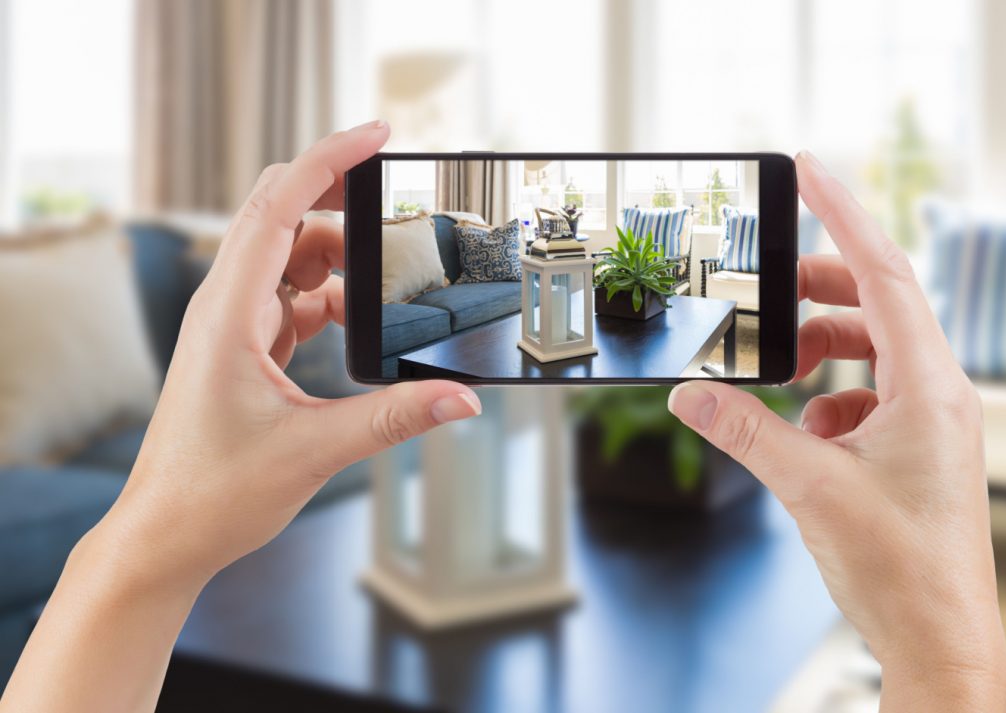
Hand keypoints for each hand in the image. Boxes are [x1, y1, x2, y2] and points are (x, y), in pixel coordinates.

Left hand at [102, 123, 480, 586]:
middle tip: (396, 202)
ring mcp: (232, 325)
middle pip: (283, 217)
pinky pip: (290, 297)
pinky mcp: (243, 347)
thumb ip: (394, 417)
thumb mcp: (314, 450)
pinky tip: (356, 324)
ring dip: (338, 261)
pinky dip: (327, 298)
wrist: (166, 534)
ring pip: (289, 258)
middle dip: (340, 200)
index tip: (376, 135)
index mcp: (229, 312)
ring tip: (386, 284)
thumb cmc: (213, 493)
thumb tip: (462, 399)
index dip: (328, 160)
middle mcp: (225, 306)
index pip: (278, 207)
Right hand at [668, 152, 1005, 709]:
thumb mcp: (807, 486)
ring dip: (821, 350)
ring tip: (779, 371)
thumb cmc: (900, 568)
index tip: (810, 172)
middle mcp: (937, 394)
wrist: (937, 638)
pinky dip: (830, 395)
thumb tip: (688, 396)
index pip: (884, 273)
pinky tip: (806, 427)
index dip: (844, 215)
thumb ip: (743, 431)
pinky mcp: (915, 448)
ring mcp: (930, 422)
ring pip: (872, 351)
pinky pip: (869, 394)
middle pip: (876, 305)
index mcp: (928, 386)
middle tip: (767, 293)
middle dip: (818, 293)